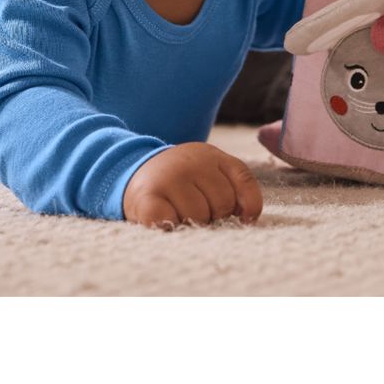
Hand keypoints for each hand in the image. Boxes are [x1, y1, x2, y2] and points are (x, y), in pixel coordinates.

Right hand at [123, 142, 262, 229]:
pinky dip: (171, 227)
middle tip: (198, 211)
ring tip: (180, 213)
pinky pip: (171, 223)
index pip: (244, 183)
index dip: (246, 206)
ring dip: (192, 224)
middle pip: (223, 204)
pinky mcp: (147, 198)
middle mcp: (191, 162)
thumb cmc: (183, 180)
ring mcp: (168, 178)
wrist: (135, 171)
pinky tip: (166, 220)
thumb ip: (238, 189)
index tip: (237, 216)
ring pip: (199, 217)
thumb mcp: (212, 172)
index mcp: (212, 155)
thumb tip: (248, 220)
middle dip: (215, 216)